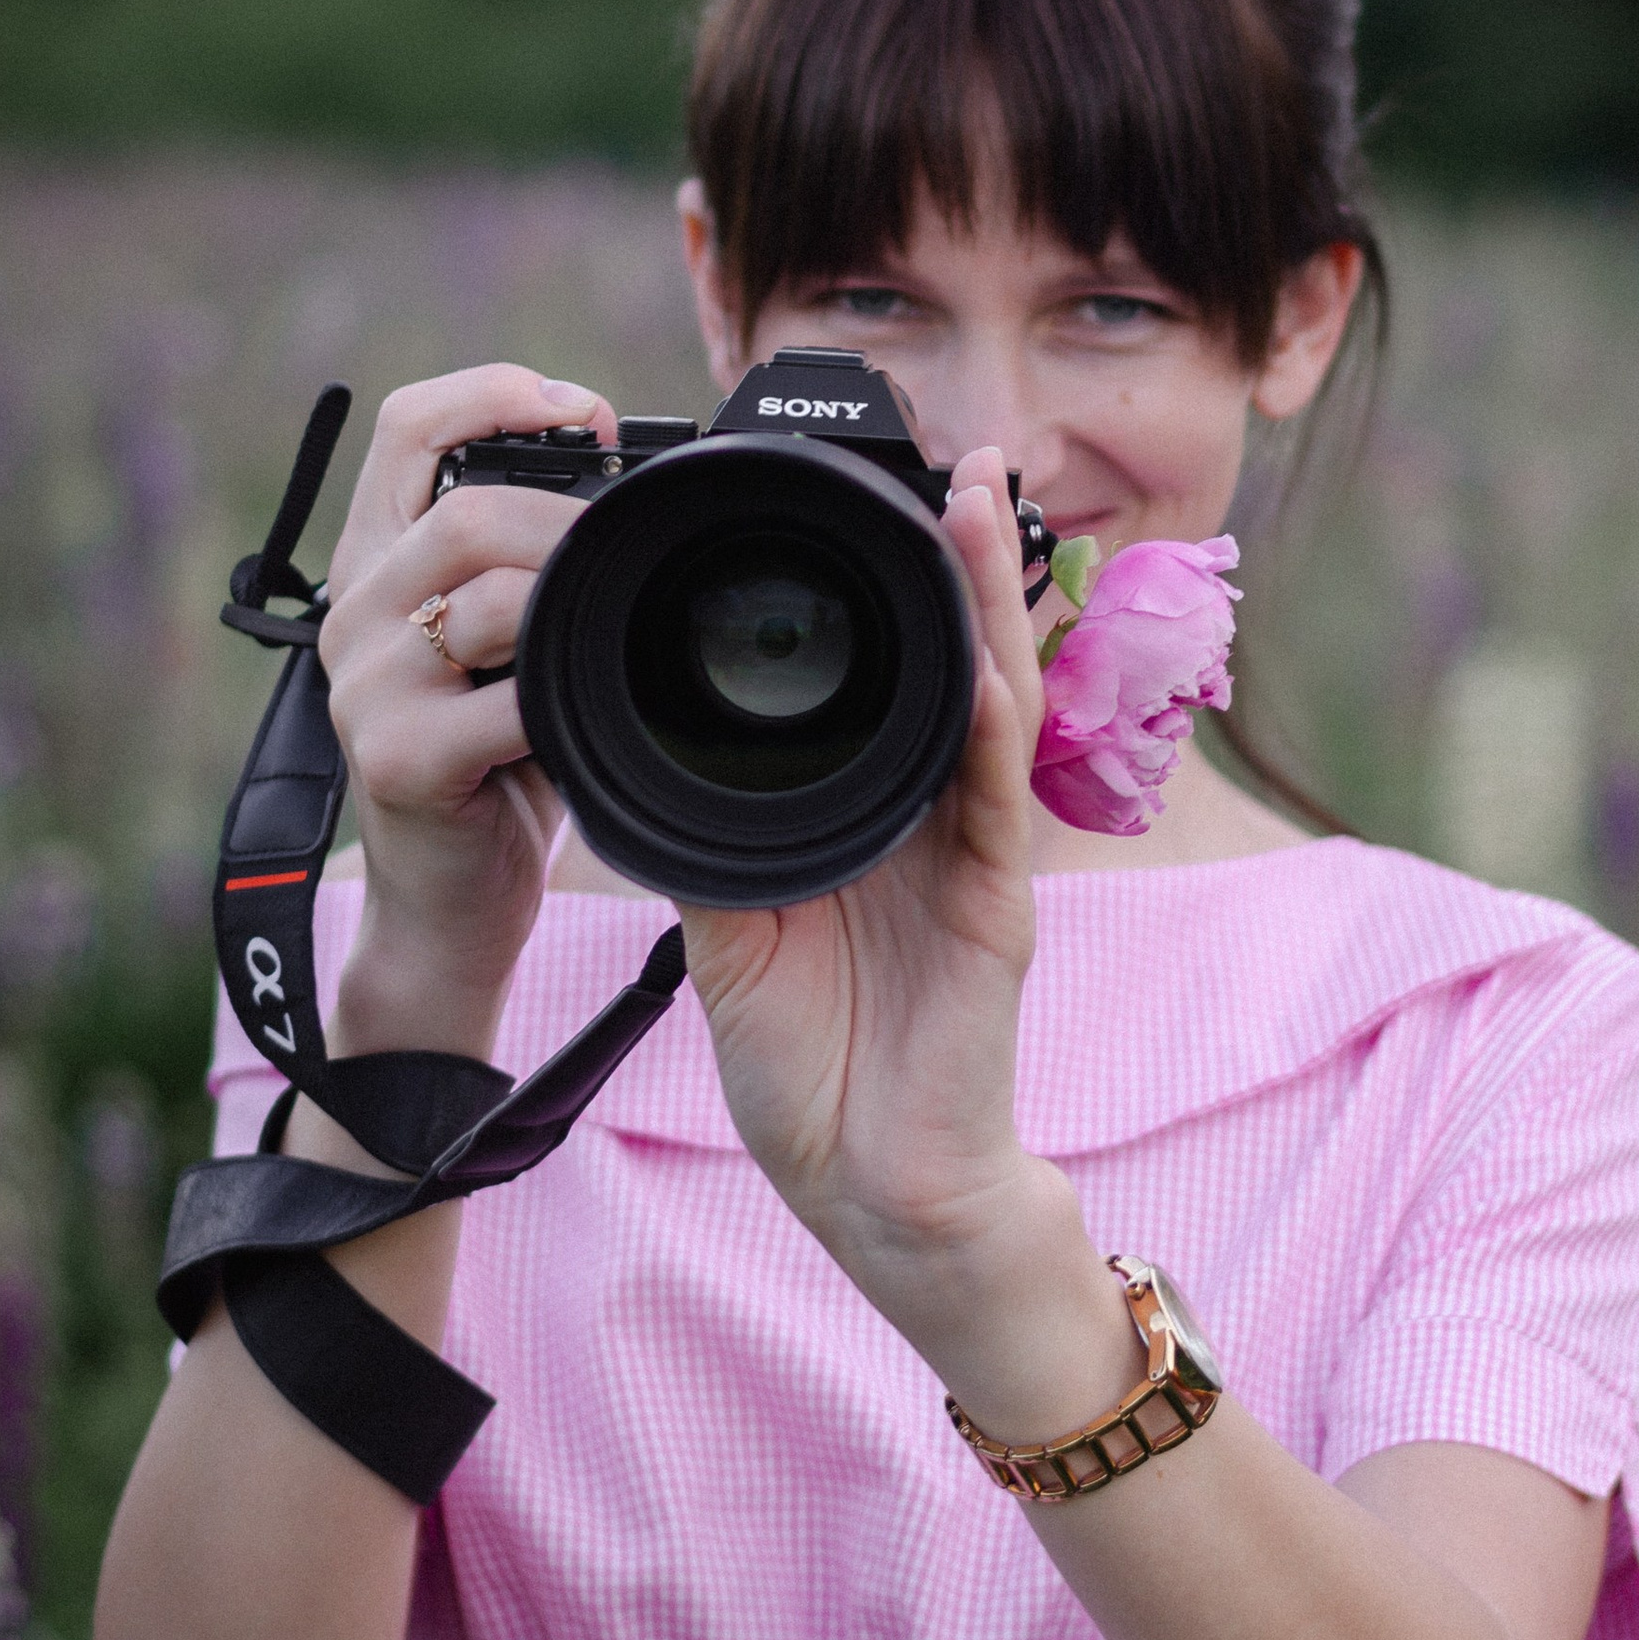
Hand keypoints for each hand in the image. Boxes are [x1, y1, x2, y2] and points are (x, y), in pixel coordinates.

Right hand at [315, 366, 616, 1056]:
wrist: (450, 903)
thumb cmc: (497, 762)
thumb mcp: (511, 642)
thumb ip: (535, 565)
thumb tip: (635, 481)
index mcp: (380, 561)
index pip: (407, 423)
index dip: (495, 392)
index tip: (586, 411)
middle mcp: (357, 609)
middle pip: (466, 507)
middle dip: (573, 518)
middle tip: (635, 550)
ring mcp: (368, 685)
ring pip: (486, 593)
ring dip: (575, 603)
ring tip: (617, 632)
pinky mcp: (397, 758)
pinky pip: (504, 698)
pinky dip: (567, 697)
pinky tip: (594, 709)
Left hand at [679, 451, 1133, 1418]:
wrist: (868, 1187)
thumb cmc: (814, 1062)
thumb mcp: (735, 925)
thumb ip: (710, 836)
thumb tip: (639, 755)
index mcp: (877, 811)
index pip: (890, 676)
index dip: (895, 586)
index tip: (874, 493)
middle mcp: (939, 817)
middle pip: (959, 661)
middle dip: (963, 556)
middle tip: (964, 452)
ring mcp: (977, 857)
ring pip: (994, 700)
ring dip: (992, 602)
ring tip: (986, 502)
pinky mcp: (999, 910)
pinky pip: (997, 800)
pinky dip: (995, 723)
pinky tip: (992, 660)